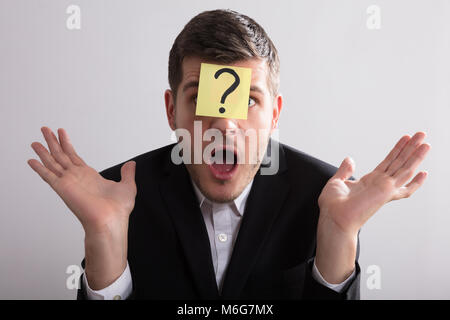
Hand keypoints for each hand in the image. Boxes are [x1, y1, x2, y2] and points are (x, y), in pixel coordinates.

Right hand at [28, 126, 136, 288]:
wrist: (111, 220)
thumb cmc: (118, 210)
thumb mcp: (128, 186)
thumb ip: (127, 174)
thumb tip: (131, 165)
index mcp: (90, 177)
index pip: (74, 157)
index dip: (67, 144)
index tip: (61, 133)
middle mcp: (77, 178)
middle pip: (61, 156)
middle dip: (53, 142)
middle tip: (45, 129)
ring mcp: (69, 182)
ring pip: (53, 162)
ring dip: (44, 151)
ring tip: (36, 140)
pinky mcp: (63, 188)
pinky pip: (48, 176)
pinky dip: (39, 168)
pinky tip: (31, 160)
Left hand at [315, 132, 429, 282]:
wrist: (334, 216)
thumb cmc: (333, 205)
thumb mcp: (337, 182)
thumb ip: (345, 170)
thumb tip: (350, 159)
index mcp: (368, 182)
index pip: (387, 163)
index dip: (397, 151)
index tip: (405, 139)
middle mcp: (379, 185)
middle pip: (399, 163)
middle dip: (410, 148)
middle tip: (421, 134)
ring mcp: (384, 188)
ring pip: (405, 168)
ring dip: (416, 155)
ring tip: (425, 141)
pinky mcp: (386, 191)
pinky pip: (404, 182)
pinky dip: (415, 178)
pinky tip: (424, 172)